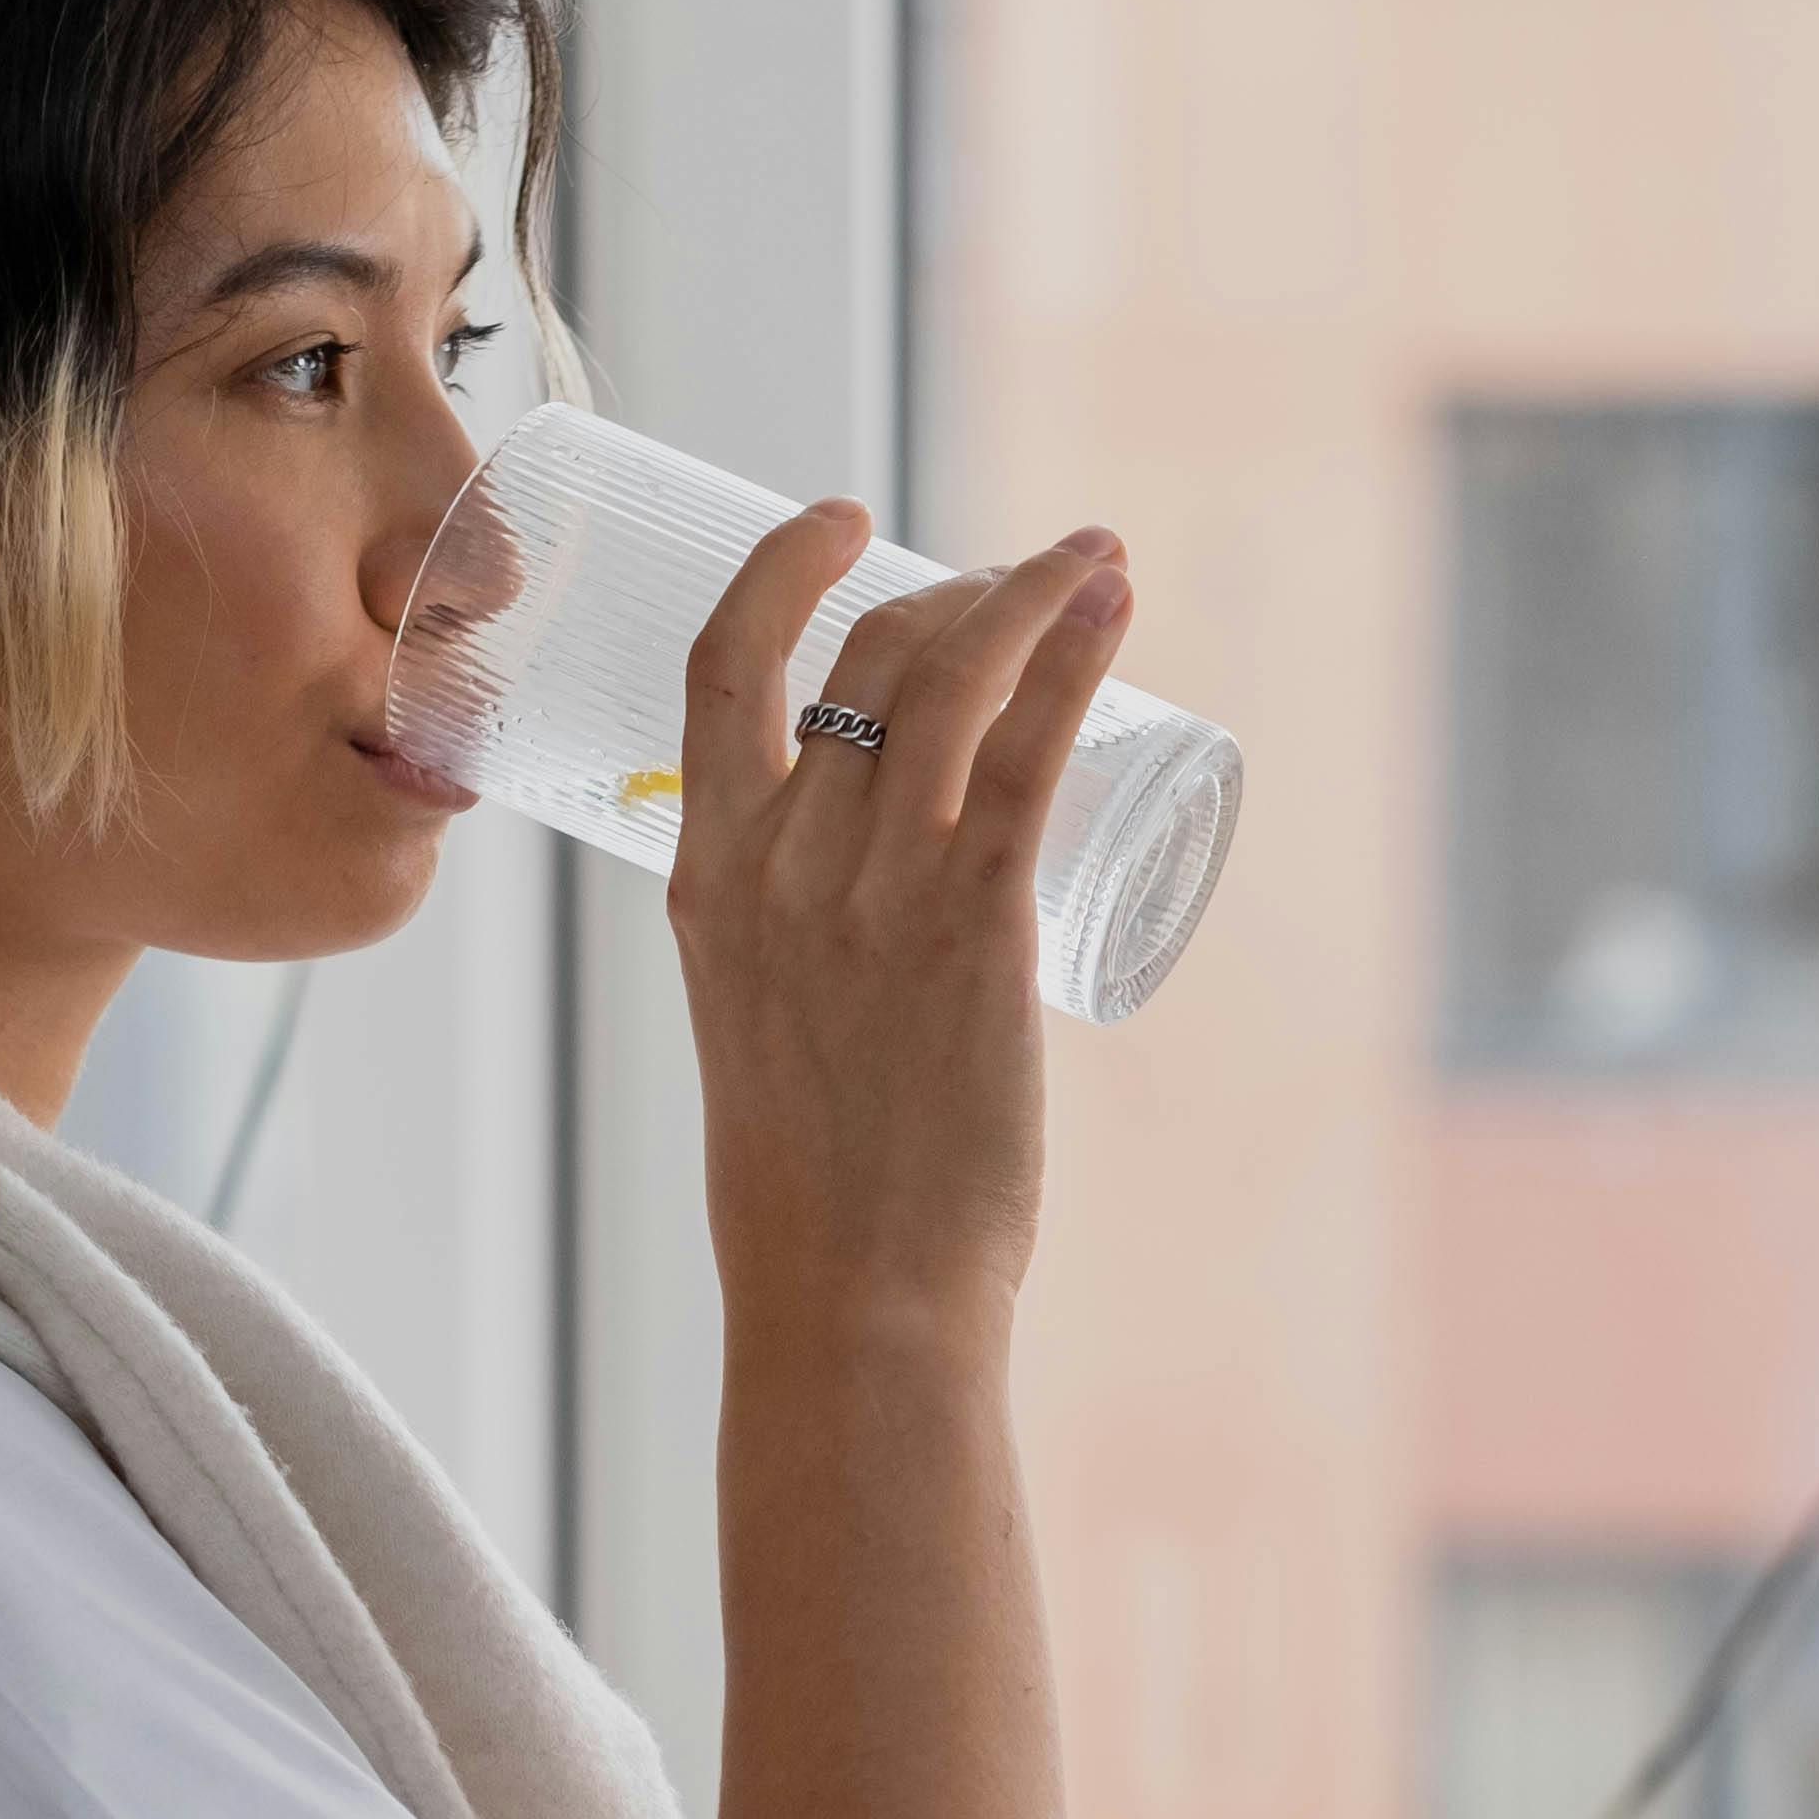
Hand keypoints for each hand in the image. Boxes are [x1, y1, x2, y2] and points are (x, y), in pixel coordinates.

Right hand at [668, 507, 1132, 1343]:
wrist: (854, 1297)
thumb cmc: (813, 1198)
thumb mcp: (754, 1034)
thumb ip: (788, 958)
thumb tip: (855, 926)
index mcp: (706, 879)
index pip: (724, 669)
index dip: (784, 570)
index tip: (842, 520)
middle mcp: (781, 862)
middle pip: (869, 659)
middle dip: (955, 589)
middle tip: (1024, 586)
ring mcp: (877, 888)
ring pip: (953, 680)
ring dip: (1032, 592)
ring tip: (1095, 561)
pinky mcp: (974, 925)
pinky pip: (1030, 753)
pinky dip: (1074, 657)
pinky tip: (1113, 607)